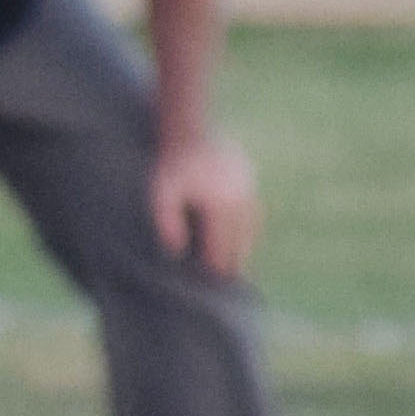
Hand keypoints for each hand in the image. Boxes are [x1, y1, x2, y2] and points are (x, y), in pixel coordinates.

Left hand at [145, 129, 260, 277]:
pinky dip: (246, 230)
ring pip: (251, 230)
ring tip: (237, 269)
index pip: (222, 250)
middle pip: (241, 244)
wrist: (188, 125)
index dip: (215, 271)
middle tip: (227, 290)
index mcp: (221, 206)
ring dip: (243, 249)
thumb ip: (168, 222)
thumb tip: (176, 252)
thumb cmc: (171, 162)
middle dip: (233, 266)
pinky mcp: (248, 179)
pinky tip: (239, 239)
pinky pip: (252, 213)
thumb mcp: (161, 193)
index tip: (209, 290)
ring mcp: (248, 188)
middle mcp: (240, 199)